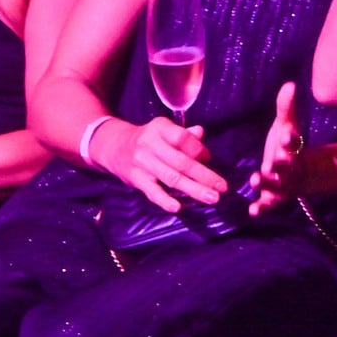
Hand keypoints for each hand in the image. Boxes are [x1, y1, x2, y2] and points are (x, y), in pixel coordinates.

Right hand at [105, 116, 228, 212]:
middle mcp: (149, 145)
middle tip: (222, 187)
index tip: (209, 158)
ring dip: (194, 189)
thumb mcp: (164, 130)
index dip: (199, 149)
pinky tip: (178, 207)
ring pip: (171, 178)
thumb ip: (183, 133)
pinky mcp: (135, 179)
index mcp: (160, 128)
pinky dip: (164, 200)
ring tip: (212, 198)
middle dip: (204, 176)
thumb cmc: (148, 139)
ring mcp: (141, 163)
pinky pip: (151, 191)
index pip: (182, 138)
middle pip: (181, 162)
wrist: (114, 147)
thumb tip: (201, 133)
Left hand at [245, 82, 310, 213]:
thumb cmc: (288, 145)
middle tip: (272, 162)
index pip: (294, 142)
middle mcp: (292, 167)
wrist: (305, 173)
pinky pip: (270, 203)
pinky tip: (252, 210)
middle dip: (281, 164)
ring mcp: (285, 183)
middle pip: (288, 166)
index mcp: (294, 148)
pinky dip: (262, 207)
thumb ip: (286, 108)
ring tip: (255, 179)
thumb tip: (290, 84)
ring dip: (268, 183)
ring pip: (278, 185)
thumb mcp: (287, 125)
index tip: (285, 134)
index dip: (290, 139)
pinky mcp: (276, 197)